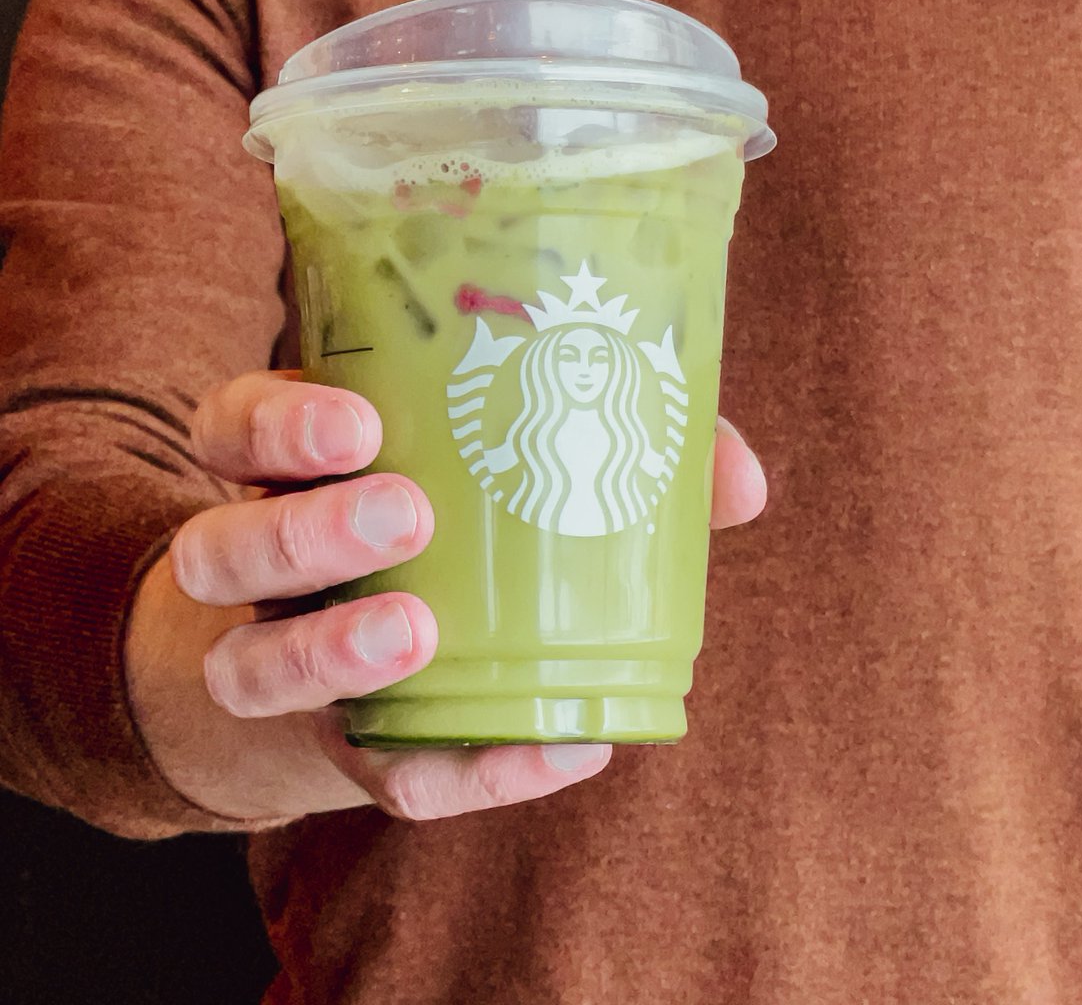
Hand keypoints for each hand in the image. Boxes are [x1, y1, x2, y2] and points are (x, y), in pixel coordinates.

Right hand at [126, 371, 767, 825]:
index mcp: (300, 470)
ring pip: (250, 669)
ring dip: (328, 652)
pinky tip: (567, 745)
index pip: (233, 429)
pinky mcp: (352, 755)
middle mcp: (270, 566)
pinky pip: (386, 777)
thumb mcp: (512, 465)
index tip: (359, 422)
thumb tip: (741, 480)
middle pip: (221, 551)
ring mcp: (291, 663)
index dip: (274, 425)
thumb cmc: (466, 530)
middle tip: (404, 513)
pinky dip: (477, 766)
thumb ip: (624, 449)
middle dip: (302, 533)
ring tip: (418, 631)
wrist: (378, 658)